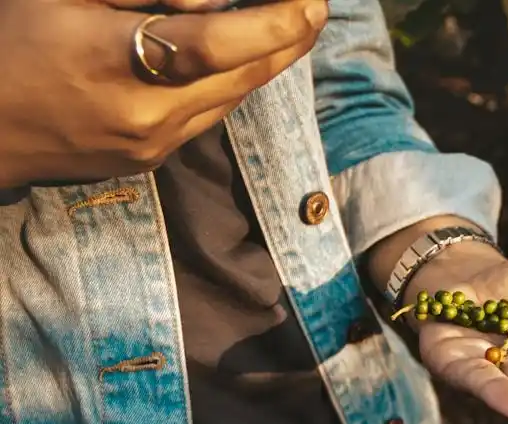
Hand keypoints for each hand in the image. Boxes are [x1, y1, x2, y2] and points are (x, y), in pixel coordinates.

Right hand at [0, 0, 327, 187]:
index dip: (274, 23)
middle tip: (313, 7)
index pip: (218, 44)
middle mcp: (144, 114)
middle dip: (288, 40)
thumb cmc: (9, 39)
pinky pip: (209, 116)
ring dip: (267, 62)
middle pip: (242, 77)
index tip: (311, 1)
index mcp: (112, 61)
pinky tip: (241, 60)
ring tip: (289, 27)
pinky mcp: (150, 160)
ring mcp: (151, 144)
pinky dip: (233, 85)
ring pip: (233, 99)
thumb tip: (215, 1)